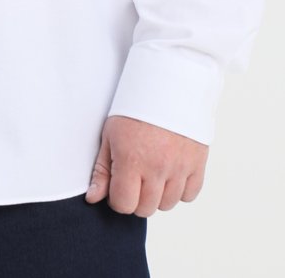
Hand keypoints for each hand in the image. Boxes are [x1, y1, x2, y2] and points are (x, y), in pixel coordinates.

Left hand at [85, 115, 208, 216]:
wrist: (167, 83)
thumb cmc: (134, 106)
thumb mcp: (110, 133)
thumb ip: (102, 169)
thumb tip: (94, 198)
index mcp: (131, 160)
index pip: (124, 204)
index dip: (118, 197)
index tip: (118, 182)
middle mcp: (157, 167)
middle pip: (146, 209)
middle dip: (136, 198)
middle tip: (135, 175)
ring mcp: (180, 167)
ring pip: (168, 204)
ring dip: (158, 194)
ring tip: (152, 170)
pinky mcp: (198, 163)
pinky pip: (189, 195)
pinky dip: (180, 189)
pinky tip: (170, 171)